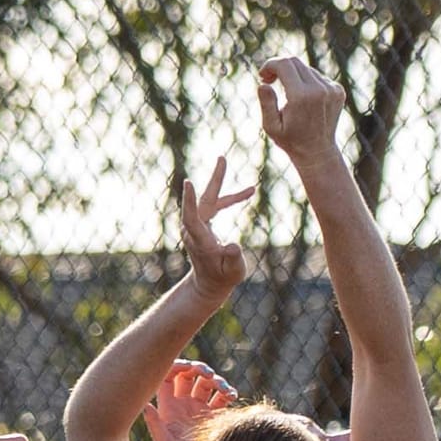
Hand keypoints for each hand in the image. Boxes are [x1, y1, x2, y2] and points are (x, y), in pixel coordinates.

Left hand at [145, 357, 237, 440]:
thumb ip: (154, 424)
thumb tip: (144, 405)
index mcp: (168, 406)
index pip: (169, 377)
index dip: (177, 367)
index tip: (189, 367)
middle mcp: (183, 404)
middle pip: (189, 376)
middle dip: (199, 370)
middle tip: (208, 373)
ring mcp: (199, 409)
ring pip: (207, 384)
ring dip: (216, 381)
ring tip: (225, 390)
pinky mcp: (214, 416)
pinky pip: (221, 398)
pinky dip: (227, 393)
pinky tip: (232, 396)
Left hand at [180, 156, 250, 304]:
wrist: (210, 282)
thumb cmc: (223, 277)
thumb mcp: (234, 271)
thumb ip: (234, 257)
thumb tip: (233, 246)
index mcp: (200, 240)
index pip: (192, 217)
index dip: (190, 200)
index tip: (189, 182)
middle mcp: (194, 230)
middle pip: (203, 200)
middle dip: (215, 180)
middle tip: (222, 158)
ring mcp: (197, 225)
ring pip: (211, 201)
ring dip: (231, 193)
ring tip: (252, 189)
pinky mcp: (202, 223)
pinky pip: (215, 206)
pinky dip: (230, 200)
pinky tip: (248, 194)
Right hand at [256, 54, 345, 167]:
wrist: (318, 152)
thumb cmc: (290, 140)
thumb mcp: (271, 127)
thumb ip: (266, 103)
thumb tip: (263, 84)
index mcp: (301, 97)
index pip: (284, 64)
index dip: (270, 65)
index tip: (263, 76)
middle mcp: (319, 90)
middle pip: (294, 62)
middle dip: (279, 67)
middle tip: (269, 80)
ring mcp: (331, 89)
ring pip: (306, 69)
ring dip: (293, 75)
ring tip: (286, 94)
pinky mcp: (338, 90)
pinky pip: (318, 76)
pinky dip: (307, 82)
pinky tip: (303, 99)